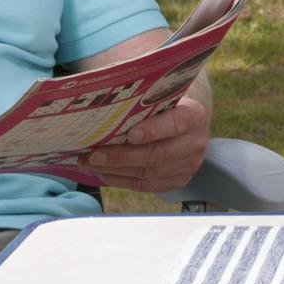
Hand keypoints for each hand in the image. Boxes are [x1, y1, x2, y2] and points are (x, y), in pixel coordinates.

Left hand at [86, 95, 211, 192]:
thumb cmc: (166, 107)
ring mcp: (187, 166)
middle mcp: (194, 143)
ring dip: (115, 169)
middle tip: (93, 155)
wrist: (186, 128)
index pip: (175, 123)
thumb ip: (143, 102)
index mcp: (193, 116)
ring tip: (89, 163)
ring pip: (147, 172)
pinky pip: (145, 185)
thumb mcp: (163, 98)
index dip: (153, 130)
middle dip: (121, 156)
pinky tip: (102, 172)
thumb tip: (104, 104)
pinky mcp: (176, 182)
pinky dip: (120, 180)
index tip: (130, 134)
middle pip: (156, 154)